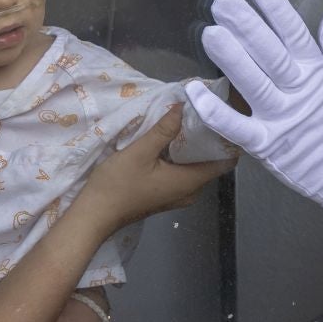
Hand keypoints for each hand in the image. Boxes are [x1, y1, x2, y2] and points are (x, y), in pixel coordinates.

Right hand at [73, 105, 236, 237]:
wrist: (95, 215)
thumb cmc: (118, 184)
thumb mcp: (140, 151)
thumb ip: (164, 130)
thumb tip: (183, 106)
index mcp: (190, 181)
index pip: (224, 162)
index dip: (227, 141)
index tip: (223, 119)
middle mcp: (190, 191)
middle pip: (211, 164)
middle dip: (209, 141)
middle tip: (203, 115)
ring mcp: (178, 196)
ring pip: (196, 169)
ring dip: (193, 149)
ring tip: (188, 123)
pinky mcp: (166, 196)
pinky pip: (184, 175)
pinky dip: (182, 159)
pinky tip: (172, 143)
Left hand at [185, 0, 322, 218]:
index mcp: (317, 72)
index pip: (294, 31)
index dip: (274, 6)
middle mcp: (298, 91)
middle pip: (270, 52)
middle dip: (246, 25)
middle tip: (223, 3)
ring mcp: (282, 118)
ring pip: (253, 83)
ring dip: (231, 58)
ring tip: (210, 33)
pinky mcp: (268, 146)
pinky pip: (238, 128)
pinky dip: (216, 112)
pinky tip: (197, 92)